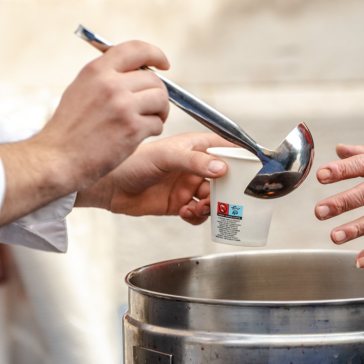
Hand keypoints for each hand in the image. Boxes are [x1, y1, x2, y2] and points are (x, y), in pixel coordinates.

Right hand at [0, 41, 170, 224]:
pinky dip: (153, 130)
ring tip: (147, 121)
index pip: (136, 49)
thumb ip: (106, 76)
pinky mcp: (132, 129)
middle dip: (157, 93)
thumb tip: (138, 70)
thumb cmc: (68, 129)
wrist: (56, 159)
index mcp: (97, 71)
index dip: (155, 54)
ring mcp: (122, 106)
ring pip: (161, 100)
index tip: (163, 64)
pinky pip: (157, 123)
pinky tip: (137, 136)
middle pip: (154, 79)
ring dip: (159, 112)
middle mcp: (110, 84)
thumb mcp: (80, 89)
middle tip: (152, 107)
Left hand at [76, 132, 229, 223]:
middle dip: (228, 190)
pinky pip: (198, 213)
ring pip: (213, 198)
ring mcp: (187, 185)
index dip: (241, 159)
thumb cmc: (132, 162)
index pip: (226, 149)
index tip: (253, 170)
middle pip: (225, 179)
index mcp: (194, 146)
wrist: (110, 186)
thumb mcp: (166, 157)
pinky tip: (186, 213)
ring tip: (201, 207)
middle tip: (227, 198)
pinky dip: (197, 217)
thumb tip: (221, 168)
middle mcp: (194, 166)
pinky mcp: (178, 204)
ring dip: (212, 205)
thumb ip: (195, 161)